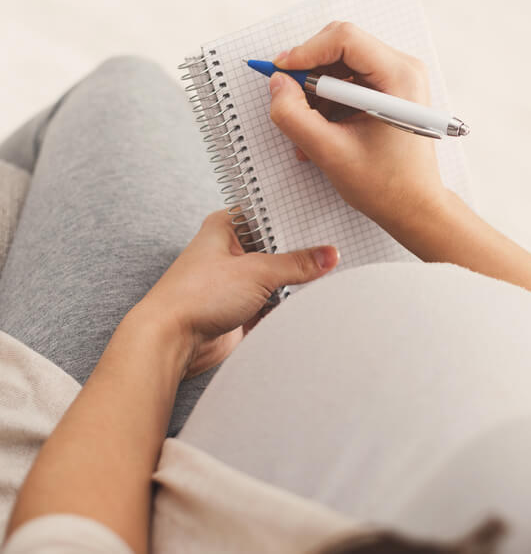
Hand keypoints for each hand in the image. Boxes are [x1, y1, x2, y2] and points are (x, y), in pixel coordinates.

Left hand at [134, 210, 337, 377]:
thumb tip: (329, 255)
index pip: (269, 214)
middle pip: (278, 247)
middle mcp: (231, 252)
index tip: (327, 218)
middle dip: (303, 253)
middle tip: (334, 249)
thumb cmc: (196, 295)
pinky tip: (312, 300)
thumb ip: (297, 264)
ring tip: (329, 275)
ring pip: (279, 276)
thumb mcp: (257, 271)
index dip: (297, 217)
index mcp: (226, 227)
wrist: (171, 342)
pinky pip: (276, 303)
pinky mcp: (243, 309)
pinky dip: (291, 304)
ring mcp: (237, 281)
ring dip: (297, 281)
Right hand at [268, 21, 448, 229]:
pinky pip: (349, 80)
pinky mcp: (389, 90)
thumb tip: (277, 83)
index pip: (344, 39)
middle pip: (341, 46)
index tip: (279, 73)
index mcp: (400, 78)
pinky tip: (320, 131)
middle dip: (309, 73)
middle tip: (289, 101)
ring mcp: (398, 78)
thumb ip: (295, 116)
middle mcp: (404, 69)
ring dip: (315, 92)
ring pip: (340, 64)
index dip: (305, 51)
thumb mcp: (330, 153)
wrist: (415, 207)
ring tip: (306, 130)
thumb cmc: (386, 185)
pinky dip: (328, 101)